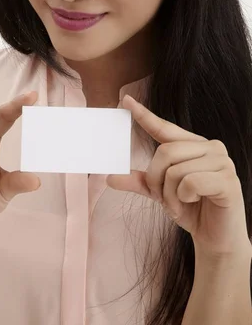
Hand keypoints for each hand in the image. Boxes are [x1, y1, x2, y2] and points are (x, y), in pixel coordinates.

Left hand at [106, 95, 249, 256]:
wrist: (216, 239)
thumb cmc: (192, 210)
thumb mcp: (161, 193)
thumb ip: (140, 182)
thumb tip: (109, 178)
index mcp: (194, 145)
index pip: (165, 128)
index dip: (144, 115)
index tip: (125, 100)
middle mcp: (211, 147)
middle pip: (165, 152)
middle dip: (156, 179)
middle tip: (162, 198)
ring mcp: (222, 162)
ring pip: (175, 170)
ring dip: (170, 194)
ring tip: (181, 204)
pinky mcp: (228, 180)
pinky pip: (190, 183)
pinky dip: (183, 198)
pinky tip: (194, 203)